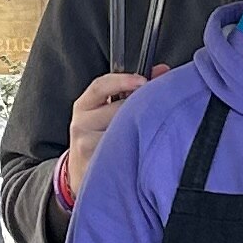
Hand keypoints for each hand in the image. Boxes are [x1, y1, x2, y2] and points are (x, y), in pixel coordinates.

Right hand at [58, 70, 145, 207]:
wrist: (80, 171)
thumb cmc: (99, 135)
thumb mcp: (105, 110)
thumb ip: (131, 88)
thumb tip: (162, 71)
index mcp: (83, 106)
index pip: (100, 86)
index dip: (123, 81)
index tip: (143, 80)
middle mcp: (81, 124)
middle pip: (118, 110)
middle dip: (139, 108)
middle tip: (157, 110)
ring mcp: (87, 146)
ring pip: (122, 133)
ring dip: (139, 132)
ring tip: (149, 135)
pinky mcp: (95, 166)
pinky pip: (123, 155)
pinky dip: (136, 151)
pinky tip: (142, 151)